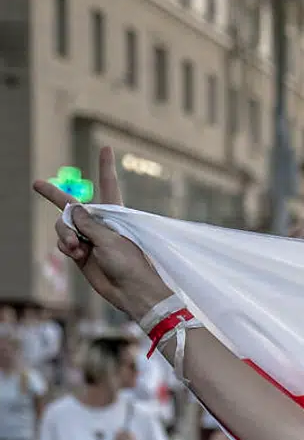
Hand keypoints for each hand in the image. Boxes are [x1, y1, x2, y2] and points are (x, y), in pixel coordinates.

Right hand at [31, 147, 173, 321]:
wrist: (131, 292)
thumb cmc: (129, 264)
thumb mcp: (109, 239)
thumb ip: (88, 223)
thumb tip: (73, 209)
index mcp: (114, 216)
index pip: (109, 186)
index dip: (106, 167)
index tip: (106, 148)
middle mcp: (100, 224)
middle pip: (72, 207)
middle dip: (54, 196)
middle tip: (36, 184)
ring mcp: (89, 239)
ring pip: (63, 227)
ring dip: (65, 235)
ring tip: (76, 247)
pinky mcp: (80, 253)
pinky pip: (63, 242)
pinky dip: (65, 246)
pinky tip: (75, 253)